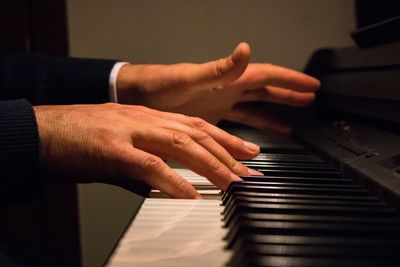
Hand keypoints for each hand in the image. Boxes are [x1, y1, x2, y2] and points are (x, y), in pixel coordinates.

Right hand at [34, 103, 261, 197]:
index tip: (247, 153)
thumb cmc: (82, 139)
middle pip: (196, 133)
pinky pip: (149, 164)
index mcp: (148, 117)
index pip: (196, 125)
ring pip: (179, 144)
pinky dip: (172, 179)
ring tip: (232, 183)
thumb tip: (166, 187)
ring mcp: (130, 130)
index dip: (225, 138)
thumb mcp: (122, 147)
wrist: (44, 131)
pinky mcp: (113, 148)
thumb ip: (146, 166)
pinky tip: (190, 194)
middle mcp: (144, 119)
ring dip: (209, 165)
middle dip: (228, 153)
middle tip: (251, 172)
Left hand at [116, 42, 319, 132]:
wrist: (139, 98)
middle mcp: (229, 89)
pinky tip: (266, 132)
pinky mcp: (213, 117)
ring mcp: (222, 103)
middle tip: (311, 96)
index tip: (312, 85)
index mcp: (228, 78)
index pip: (267, 76)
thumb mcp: (189, 77)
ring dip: (277, 109)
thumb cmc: (159, 85)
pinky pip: (242, 121)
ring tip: (297, 113)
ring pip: (257, 105)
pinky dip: (257, 126)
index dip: (291, 79)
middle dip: (290, 92)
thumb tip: (245, 50)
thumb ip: (218, 68)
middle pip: (267, 89)